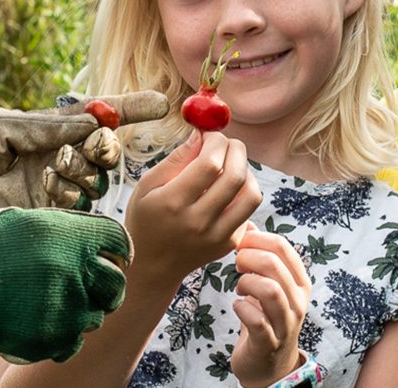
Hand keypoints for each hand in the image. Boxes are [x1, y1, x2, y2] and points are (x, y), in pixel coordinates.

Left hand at [0, 91, 168, 218]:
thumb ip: (43, 125)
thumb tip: (92, 122)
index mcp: (41, 135)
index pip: (93, 117)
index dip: (128, 109)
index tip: (160, 104)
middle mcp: (53, 162)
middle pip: (103, 149)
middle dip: (101, 146)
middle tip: (83, 148)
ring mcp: (54, 194)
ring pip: (98, 179)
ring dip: (81, 171)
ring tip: (50, 173)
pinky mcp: (53, 223)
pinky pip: (83, 206)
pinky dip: (72, 194)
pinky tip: (46, 192)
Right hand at [0, 207, 131, 363]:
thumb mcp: (30, 224)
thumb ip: (67, 233)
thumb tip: (91, 243)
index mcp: (76, 237)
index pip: (119, 242)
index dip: (117, 251)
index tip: (112, 258)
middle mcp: (80, 271)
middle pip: (116, 284)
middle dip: (108, 288)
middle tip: (94, 290)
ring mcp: (69, 308)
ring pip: (96, 316)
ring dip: (81, 314)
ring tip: (55, 308)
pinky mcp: (54, 338)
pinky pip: (73, 343)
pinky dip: (63, 339)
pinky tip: (44, 328)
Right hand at [125, 131, 262, 282]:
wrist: (151, 265)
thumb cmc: (146, 218)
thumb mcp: (148, 185)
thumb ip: (178, 158)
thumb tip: (203, 132)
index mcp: (172, 203)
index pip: (209, 164)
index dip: (216, 142)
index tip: (211, 135)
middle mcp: (198, 222)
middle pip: (236, 176)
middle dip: (236, 150)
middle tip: (227, 144)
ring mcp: (217, 236)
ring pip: (252, 194)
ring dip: (246, 171)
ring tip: (230, 166)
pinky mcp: (230, 243)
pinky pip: (248, 210)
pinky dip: (242, 192)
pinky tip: (226, 191)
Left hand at [230, 225, 310, 387]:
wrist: (269, 364)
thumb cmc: (266, 317)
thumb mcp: (270, 285)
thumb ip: (261, 256)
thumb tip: (247, 225)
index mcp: (300, 282)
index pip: (284, 247)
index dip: (258, 239)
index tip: (241, 242)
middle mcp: (298, 301)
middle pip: (275, 266)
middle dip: (249, 257)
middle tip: (236, 262)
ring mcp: (285, 323)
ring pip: (269, 291)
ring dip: (246, 282)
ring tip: (238, 284)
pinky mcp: (268, 342)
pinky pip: (256, 320)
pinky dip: (241, 308)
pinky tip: (236, 305)